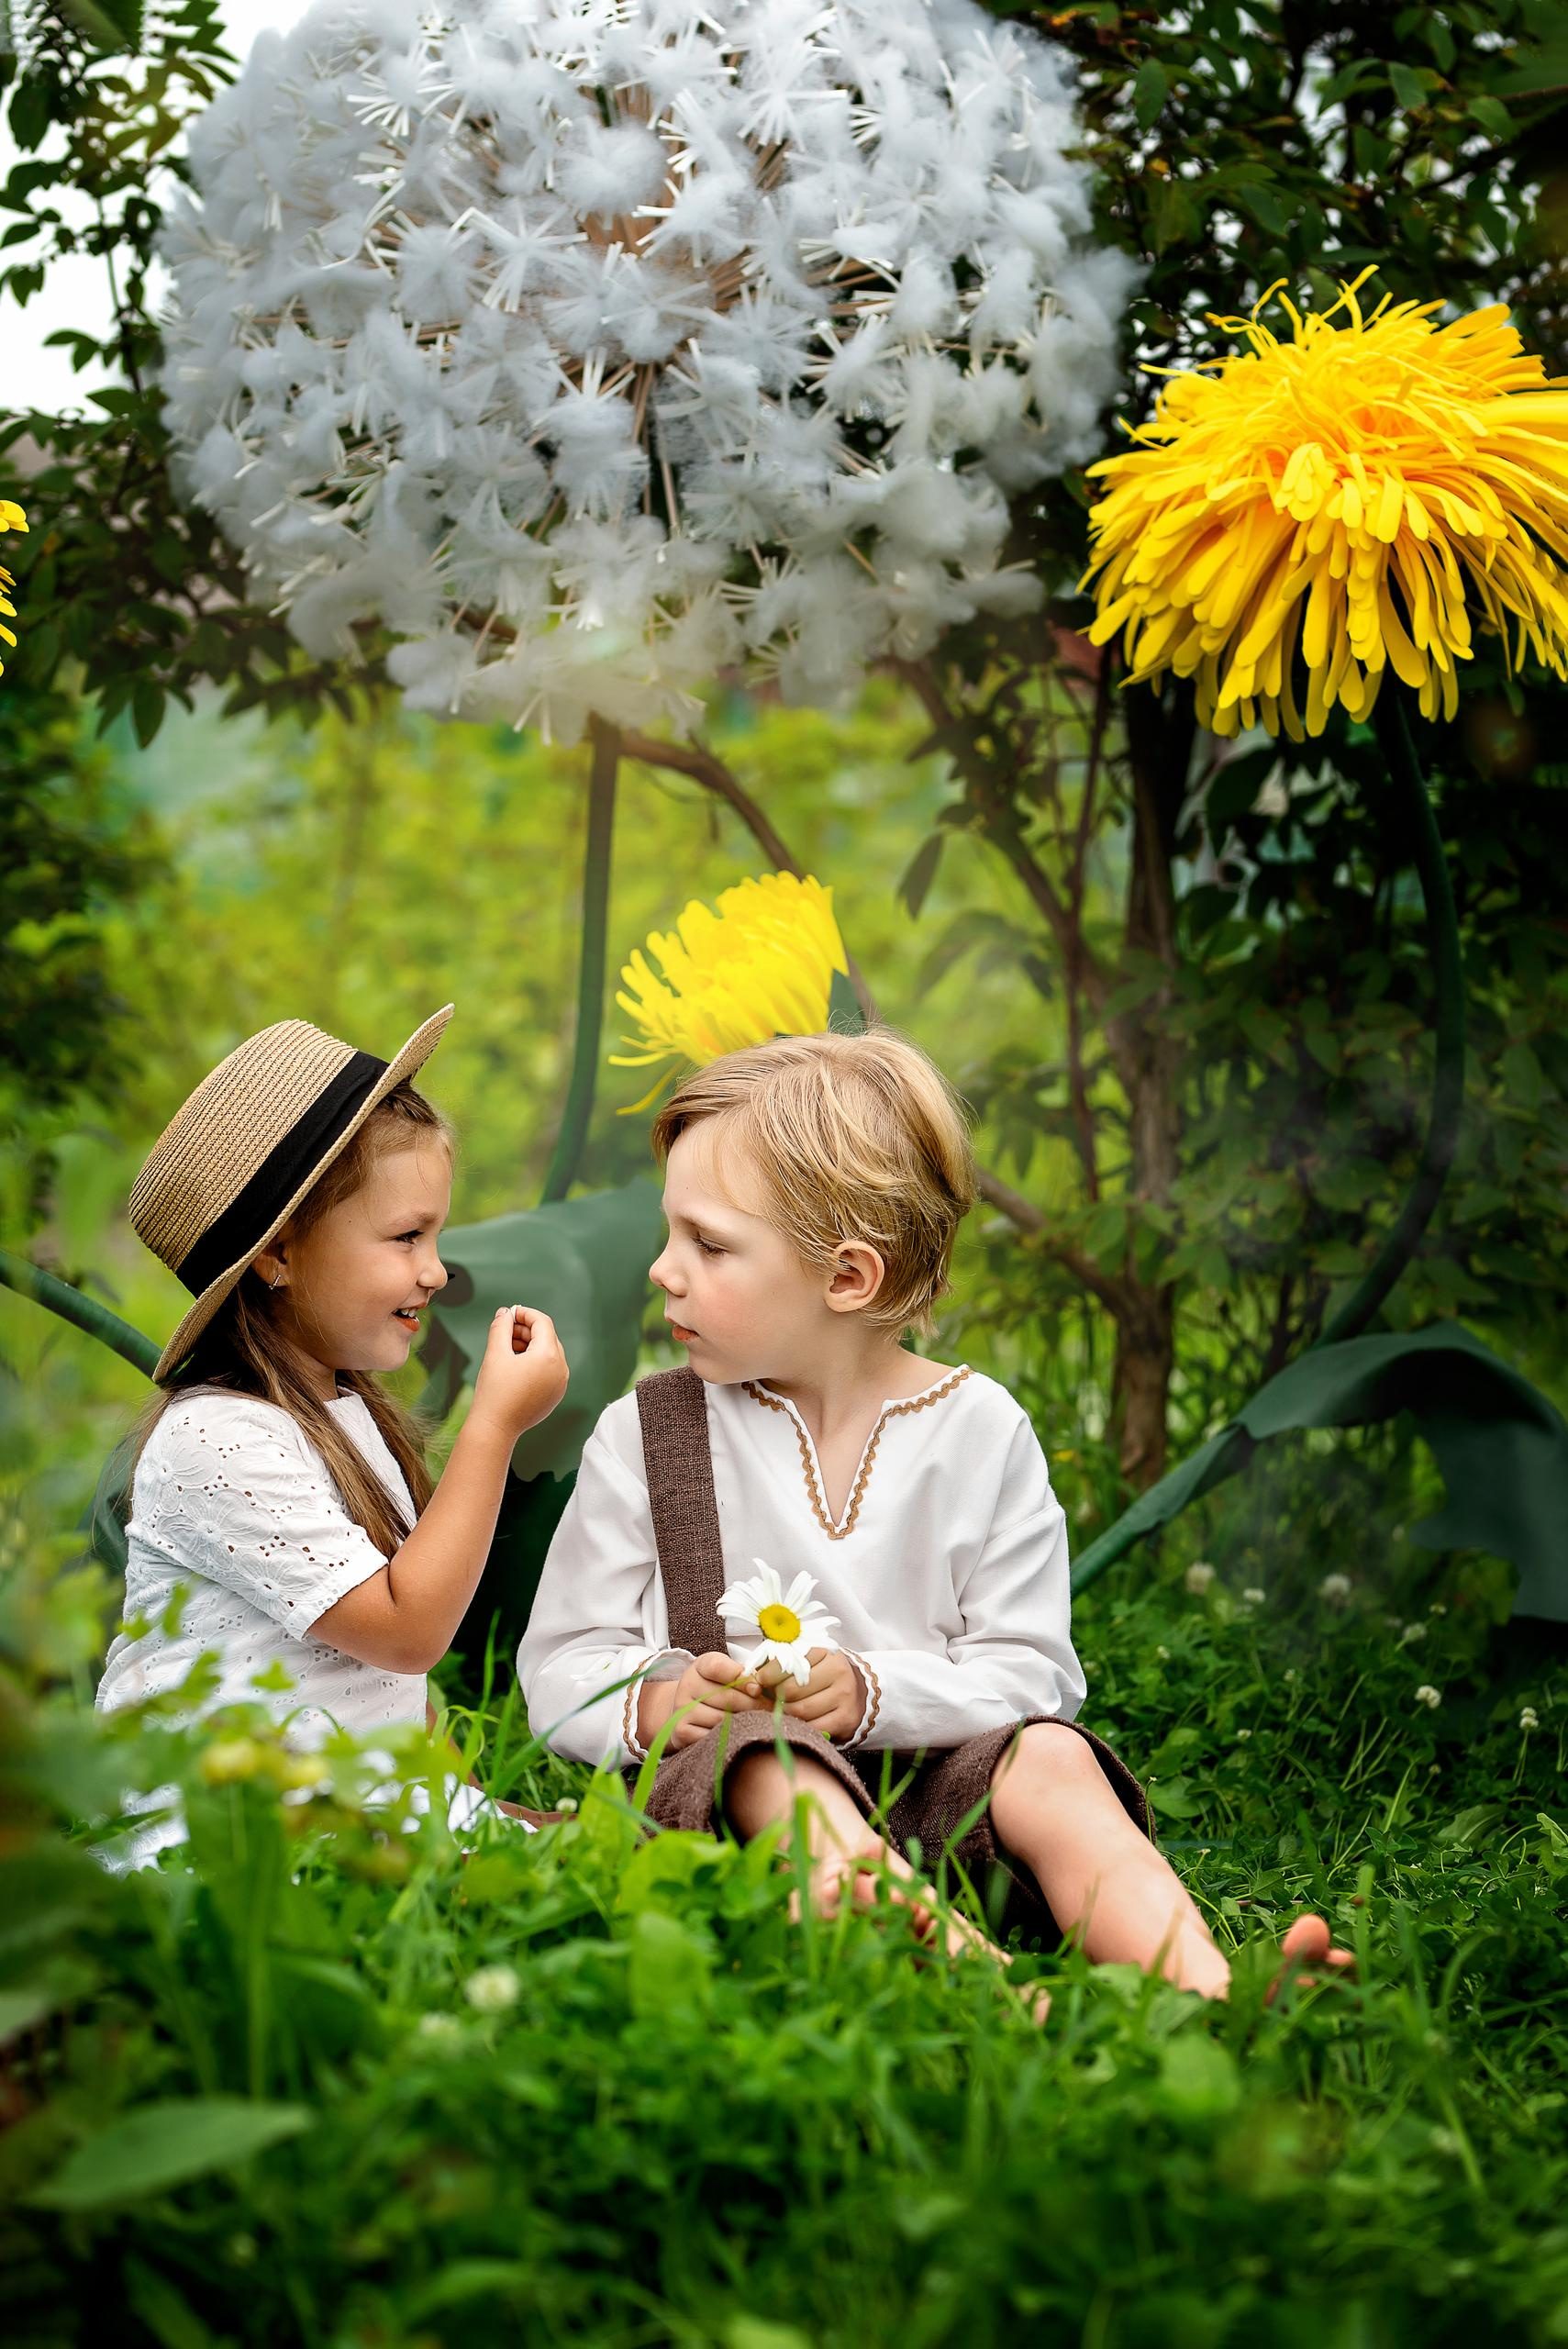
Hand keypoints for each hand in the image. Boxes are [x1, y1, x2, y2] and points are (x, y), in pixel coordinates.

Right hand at [468, 1306, 568, 1444]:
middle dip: (526, 1330)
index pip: (542, 1322)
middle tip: (504, 1330)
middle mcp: (561, 1369)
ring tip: (507, 1348)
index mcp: (549, 1356)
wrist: (496, 1428)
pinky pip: (549, 1370)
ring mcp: (560, 1383)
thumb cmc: (494, 1391)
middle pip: (547, 1337)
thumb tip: (505, 1312)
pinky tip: (515, 1365)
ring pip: (549, 1353)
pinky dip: (535, 1362)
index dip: (525, 1313)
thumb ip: (501, 1327)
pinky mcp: (556, 1395)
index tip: (508, 1313)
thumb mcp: (495, 1353)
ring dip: (530, 1345)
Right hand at [651, 1651, 769, 1749]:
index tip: (758, 1689)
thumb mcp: (727, 1672)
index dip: (742, 1679)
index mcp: (701, 1665)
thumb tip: (762, 1687)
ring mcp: (682, 1709)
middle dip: (753, 1705)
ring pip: (722, 1720)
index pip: (719, 1668)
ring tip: (759, 1721)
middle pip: (727, 1697)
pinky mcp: (681, 1731)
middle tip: (770, 1710)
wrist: (689, 1707)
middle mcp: (687, 1685)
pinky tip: (739, 1734)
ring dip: (744, 1722)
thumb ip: (743, 1675)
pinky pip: (712, 1737)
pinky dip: (729, 1737)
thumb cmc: (716, 1687)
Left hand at [757, 1647, 865, 1742]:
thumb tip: (752, 1678)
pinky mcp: (845, 1718)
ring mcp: (844, 1695)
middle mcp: (838, 1671)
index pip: (790, 1661)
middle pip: (791, 1689)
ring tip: (783, 1710)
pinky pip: (813, 1728)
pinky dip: (799, 1728)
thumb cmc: (821, 1674)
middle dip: (776, 1697)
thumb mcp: (806, 1660)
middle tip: (772, 1699)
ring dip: (785, 1714)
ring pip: (800, 1710)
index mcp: (825, 1651)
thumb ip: (780, 1664)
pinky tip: (796, 1723)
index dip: (769, 1673)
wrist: (856, 1692)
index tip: (760, 1681)